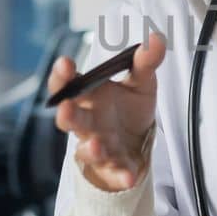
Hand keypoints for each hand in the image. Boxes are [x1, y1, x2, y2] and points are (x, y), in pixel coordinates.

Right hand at [48, 33, 166, 191]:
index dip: (62, 76)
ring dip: (91, 149)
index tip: (65, 63)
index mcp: (88, 98)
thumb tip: (154, 38)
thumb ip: (144, 62)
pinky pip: (115, 174)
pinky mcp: (114, 169)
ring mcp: (99, 147)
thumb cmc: (129, 109)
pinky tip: (129, 177)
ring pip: (89, 150)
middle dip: (67, 115)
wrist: (138, 142)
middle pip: (72, 120)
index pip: (67, 86)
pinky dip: (120, 176)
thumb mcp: (140, 83)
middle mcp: (88, 124)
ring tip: (97, 145)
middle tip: (64, 108)